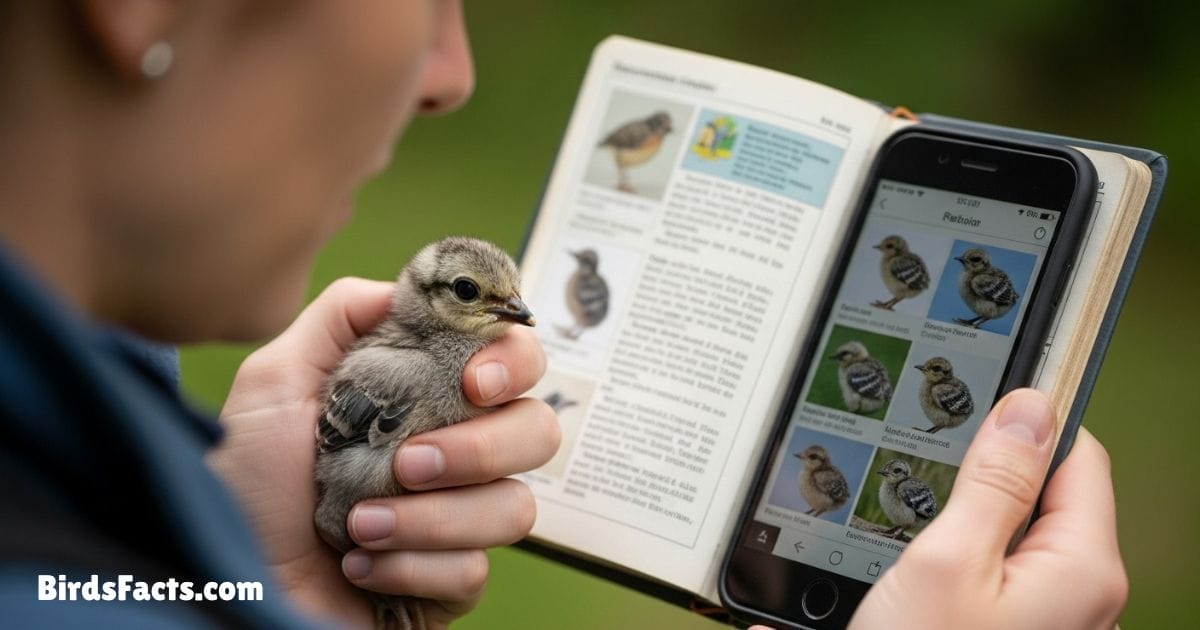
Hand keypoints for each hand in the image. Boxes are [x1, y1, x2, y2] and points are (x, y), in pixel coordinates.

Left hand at [207, 278, 558, 627]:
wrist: (232, 581)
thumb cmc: (247, 482)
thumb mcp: (275, 381)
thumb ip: (340, 316)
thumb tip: (409, 287)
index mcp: (428, 396)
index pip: (517, 362)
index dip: (515, 362)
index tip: (475, 382)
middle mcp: (456, 453)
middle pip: (539, 431)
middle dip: (479, 449)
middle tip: (408, 462)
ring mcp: (459, 520)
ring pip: (515, 508)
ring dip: (431, 518)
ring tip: (360, 524)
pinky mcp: (451, 582)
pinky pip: (473, 571)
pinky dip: (409, 567)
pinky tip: (361, 565)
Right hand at [850, 389, 1127, 629]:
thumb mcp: (946, 560)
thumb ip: (994, 481)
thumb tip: (1028, 408)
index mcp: (1083, 568)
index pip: (1077, 452)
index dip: (1021, 424)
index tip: (966, 411)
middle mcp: (1085, 596)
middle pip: (1048, 494)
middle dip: (986, 480)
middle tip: (924, 489)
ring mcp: (1055, 616)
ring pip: (1020, 534)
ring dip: (970, 523)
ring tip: (918, 538)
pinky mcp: (1021, 628)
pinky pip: (1005, 571)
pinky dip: (967, 559)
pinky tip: (925, 572)